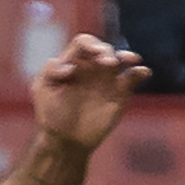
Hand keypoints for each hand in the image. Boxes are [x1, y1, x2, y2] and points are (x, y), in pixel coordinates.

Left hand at [30, 33, 148, 151]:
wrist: (66, 141)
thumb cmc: (51, 114)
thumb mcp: (41, 89)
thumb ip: (49, 70)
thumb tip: (69, 66)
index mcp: (74, 62)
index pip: (84, 43)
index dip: (90, 44)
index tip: (92, 55)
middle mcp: (92, 67)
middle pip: (104, 48)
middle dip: (106, 51)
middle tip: (107, 63)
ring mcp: (108, 79)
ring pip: (122, 59)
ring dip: (127, 56)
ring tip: (130, 60)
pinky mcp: (121, 93)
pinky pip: (133, 77)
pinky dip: (140, 72)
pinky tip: (143, 72)